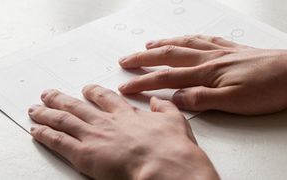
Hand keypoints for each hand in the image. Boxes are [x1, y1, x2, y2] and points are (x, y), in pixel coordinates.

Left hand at [28, 85, 218, 179]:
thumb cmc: (171, 147)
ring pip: (64, 120)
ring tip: (35, 108)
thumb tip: (157, 101)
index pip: (105, 99)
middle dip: (61, 99)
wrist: (165, 165)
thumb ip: (164, 109)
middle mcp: (106, 122)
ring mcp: (93, 136)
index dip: (94, 93)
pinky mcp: (84, 154)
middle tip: (49, 94)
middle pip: (78, 106)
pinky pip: (58, 141)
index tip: (86, 89)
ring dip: (47, 113)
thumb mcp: (174, 121)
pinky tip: (36, 130)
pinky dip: (45, 134)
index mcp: (126, 115)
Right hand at [118, 35, 286, 114]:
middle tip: (125, 61)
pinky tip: (183, 38)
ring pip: (182, 44)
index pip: (166, 78)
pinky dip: (186, 37)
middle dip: (142, 59)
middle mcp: (208, 58)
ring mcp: (218, 51)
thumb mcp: (234, 102)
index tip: (126, 86)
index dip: (143, 83)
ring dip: (160, 45)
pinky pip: (201, 39)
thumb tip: (177, 99)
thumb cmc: (269, 87)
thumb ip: (202, 99)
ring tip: (146, 46)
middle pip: (167, 56)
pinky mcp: (229, 49)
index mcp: (207, 72)